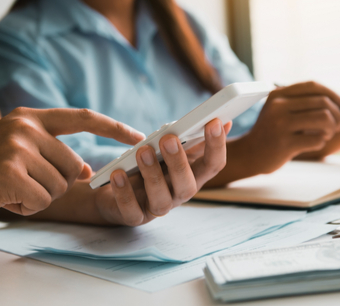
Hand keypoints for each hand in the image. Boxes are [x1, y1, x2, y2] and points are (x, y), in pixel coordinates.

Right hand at [0, 107, 144, 224]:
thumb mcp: (21, 154)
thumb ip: (54, 155)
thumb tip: (88, 171)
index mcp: (31, 118)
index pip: (83, 118)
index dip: (114, 127)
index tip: (140, 137)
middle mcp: (26, 127)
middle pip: (74, 165)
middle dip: (56, 183)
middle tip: (23, 183)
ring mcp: (17, 147)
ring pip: (60, 185)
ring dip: (39, 196)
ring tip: (9, 187)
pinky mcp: (10, 172)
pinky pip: (42, 200)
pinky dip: (27, 206)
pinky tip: (3, 197)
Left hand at [93, 119, 230, 225]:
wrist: (116, 190)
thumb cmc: (150, 167)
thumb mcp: (170, 152)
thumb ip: (192, 140)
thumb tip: (222, 122)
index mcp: (192, 177)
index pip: (213, 165)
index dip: (217, 146)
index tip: (214, 122)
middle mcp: (179, 195)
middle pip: (188, 186)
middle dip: (179, 162)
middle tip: (168, 139)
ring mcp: (157, 208)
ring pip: (161, 200)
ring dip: (153, 175)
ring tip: (142, 151)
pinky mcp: (134, 217)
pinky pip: (131, 210)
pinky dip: (125, 193)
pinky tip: (118, 174)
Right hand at [234, 81, 339, 174]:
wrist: (250, 154)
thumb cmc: (272, 132)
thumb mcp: (280, 110)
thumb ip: (303, 102)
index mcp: (278, 94)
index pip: (313, 86)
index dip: (334, 95)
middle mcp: (278, 106)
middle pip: (322, 102)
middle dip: (337, 115)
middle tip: (336, 127)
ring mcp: (280, 125)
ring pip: (324, 119)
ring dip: (331, 129)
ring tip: (325, 135)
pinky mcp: (285, 143)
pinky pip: (317, 140)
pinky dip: (321, 143)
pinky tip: (313, 145)